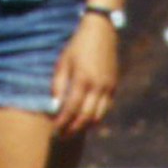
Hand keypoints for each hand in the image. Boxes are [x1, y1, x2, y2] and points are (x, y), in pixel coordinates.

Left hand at [52, 17, 118, 135]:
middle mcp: (98, 86)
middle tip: (62, 136)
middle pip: (86, 117)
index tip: (54, 130)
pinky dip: (96, 116)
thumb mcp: (63, 62)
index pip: (71, 109)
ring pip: (99, 115)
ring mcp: (108, 87)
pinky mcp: (114, 86)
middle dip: (73, 129)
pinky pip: (106, 107)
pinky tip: (86, 117)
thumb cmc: (77, 46)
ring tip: (73, 129)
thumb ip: (58, 85)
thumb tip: (55, 106)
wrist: (101, 32)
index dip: (62, 122)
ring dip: (85, 126)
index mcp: (82, 79)